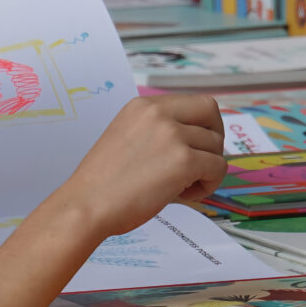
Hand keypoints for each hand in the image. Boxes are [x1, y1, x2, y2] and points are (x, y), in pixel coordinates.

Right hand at [57, 95, 225, 238]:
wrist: (87, 204)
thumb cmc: (103, 181)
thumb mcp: (127, 136)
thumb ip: (157, 131)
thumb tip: (195, 140)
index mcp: (143, 105)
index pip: (195, 102)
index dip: (204, 125)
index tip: (196, 146)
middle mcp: (158, 112)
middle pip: (211, 112)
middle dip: (214, 138)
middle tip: (200, 163)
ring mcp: (172, 135)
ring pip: (216, 147)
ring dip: (206, 169)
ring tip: (182, 186)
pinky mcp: (183, 160)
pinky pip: (218, 168)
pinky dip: (209, 185)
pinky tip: (185, 195)